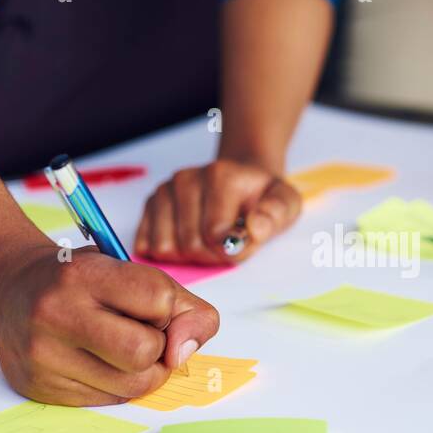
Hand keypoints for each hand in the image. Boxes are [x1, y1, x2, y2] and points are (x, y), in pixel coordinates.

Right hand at [0, 244, 218, 405]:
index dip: (168, 309)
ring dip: (143, 371)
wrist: (10, 288)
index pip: (159, 300)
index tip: (152, 307)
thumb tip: (186, 351)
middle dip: (158, 347)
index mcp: (82, 273)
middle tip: (141, 333)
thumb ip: (180, 305)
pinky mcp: (39, 387)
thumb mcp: (129, 270)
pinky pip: (110, 400)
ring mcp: (43, 355)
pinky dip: (117, 385)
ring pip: (133, 385)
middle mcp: (55, 313)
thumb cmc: (80, 280)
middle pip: (146, 352)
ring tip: (120, 349)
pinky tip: (97, 362)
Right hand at [135, 159, 301, 264]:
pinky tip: (186, 240)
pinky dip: (167, 252)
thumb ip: (274, 216)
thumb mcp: (285, 202)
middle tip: (226, 244)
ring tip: (208, 241)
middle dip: (211, 255)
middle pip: (189, 245)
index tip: (243, 240)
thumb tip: (254, 230)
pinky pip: (146, 245)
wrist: (242, 177)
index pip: (215, 235)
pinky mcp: (150, 204)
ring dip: (188, 256)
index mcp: (220, 175)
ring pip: (165, 248)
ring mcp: (164, 190)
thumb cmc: (261, 195)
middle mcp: (186, 178)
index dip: (232, 250)